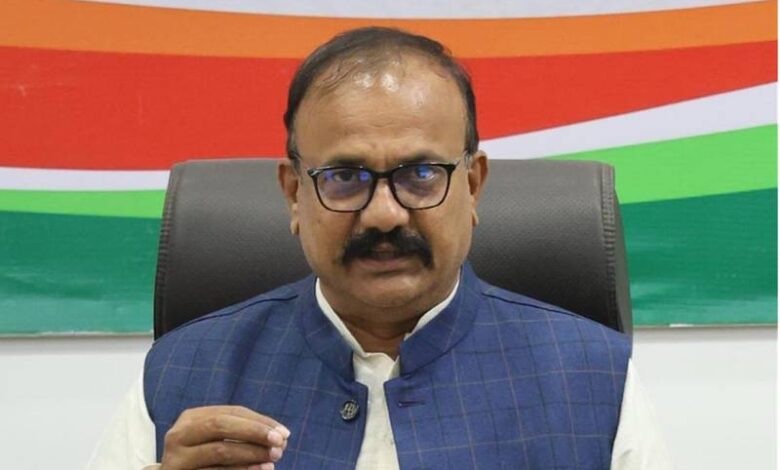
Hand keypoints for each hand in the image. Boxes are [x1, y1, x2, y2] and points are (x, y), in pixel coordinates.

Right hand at [160, 405, 289, 469]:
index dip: (260, 421)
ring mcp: (176, 459)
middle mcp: (179, 435)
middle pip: (220, 425)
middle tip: (280, 443)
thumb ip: (245, 434)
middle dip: (254, 432)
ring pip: (219, 450)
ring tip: (273, 458)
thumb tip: (282, 436)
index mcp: (192, 418)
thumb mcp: (219, 442)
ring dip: (251, 454)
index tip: (284, 433)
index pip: (232, 412)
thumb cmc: (205, 462)